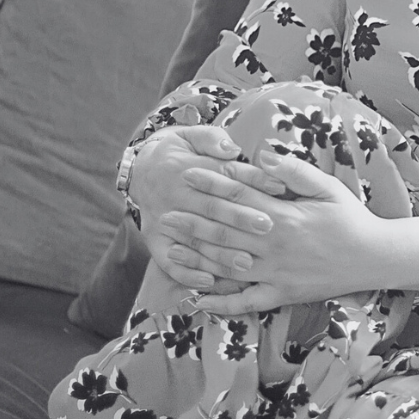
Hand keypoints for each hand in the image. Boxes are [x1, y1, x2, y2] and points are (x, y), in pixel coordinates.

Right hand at [131, 125, 286, 290]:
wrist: (139, 170)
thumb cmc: (176, 152)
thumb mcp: (190, 135)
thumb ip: (212, 139)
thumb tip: (232, 149)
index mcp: (187, 168)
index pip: (225, 175)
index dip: (253, 180)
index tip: (279, 187)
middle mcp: (175, 196)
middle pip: (212, 209)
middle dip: (240, 218)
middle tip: (268, 227)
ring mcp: (164, 221)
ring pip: (195, 239)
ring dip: (220, 253)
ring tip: (246, 263)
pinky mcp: (155, 241)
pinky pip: (170, 261)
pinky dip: (188, 273)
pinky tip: (210, 282)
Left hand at [181, 151, 418, 315]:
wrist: (375, 258)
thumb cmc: (351, 218)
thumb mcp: (327, 187)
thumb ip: (292, 171)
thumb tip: (260, 153)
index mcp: (285, 216)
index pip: (239, 198)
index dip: (211, 186)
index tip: (187, 175)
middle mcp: (275, 246)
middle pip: (224, 232)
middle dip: (192, 223)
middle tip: (164, 215)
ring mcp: (276, 273)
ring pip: (227, 267)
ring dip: (196, 259)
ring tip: (169, 252)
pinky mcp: (282, 294)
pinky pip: (245, 302)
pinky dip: (220, 303)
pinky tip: (196, 300)